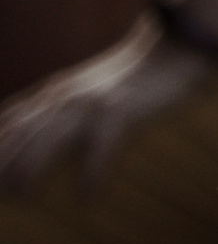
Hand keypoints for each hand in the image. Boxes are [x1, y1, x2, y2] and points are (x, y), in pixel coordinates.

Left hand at [0, 18, 214, 188]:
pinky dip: (91, 171)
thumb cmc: (133, 74)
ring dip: (32, 165)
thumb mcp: (86, 86)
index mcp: (55, 91)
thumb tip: (40, 133)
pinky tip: (85, 196)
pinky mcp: (121, 109)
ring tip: (21, 194)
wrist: (175, 47)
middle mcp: (66, 95)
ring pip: (51, 136)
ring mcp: (92, 102)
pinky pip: (102, 145)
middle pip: (22, 131)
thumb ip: (60, 104)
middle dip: (3, 159)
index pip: (10, 119)